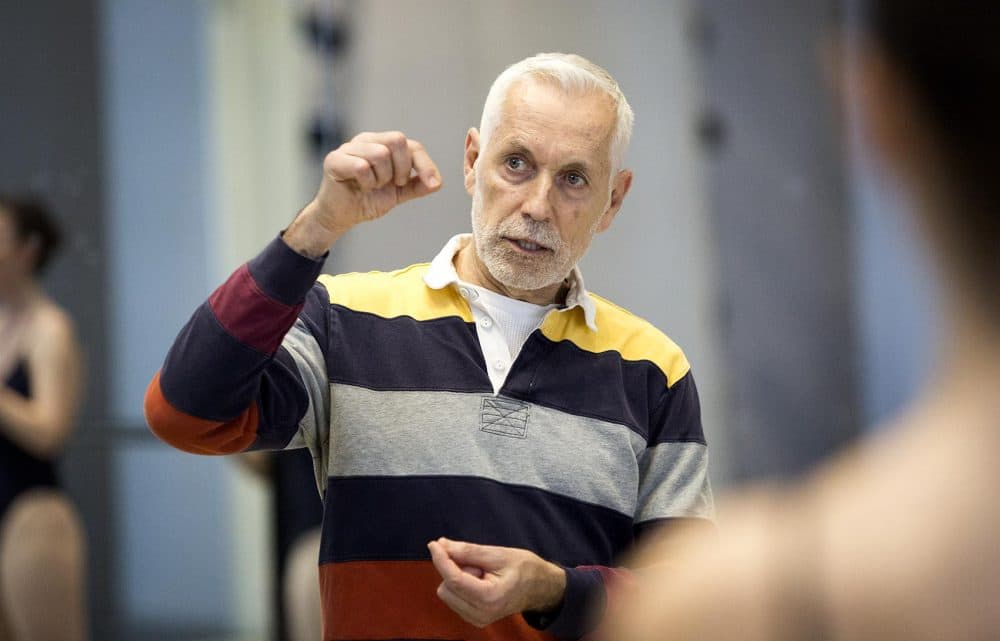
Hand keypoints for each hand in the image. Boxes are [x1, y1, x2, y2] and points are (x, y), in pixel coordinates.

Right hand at [285, 131, 442, 256]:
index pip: (412, 145)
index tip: (431, 183)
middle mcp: (367, 140)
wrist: (342, 216)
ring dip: (382, 178)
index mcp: (383, 144)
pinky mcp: (334, 159)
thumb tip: (437, 182)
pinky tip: (361, 187)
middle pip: (397, 140)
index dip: (425, 164)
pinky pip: (361, 166)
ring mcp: (349, 147)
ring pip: (379, 153)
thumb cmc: (367, 199)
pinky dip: (367, 182)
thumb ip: (417, 186)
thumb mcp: (398, 193)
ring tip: (372, 186)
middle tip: (392, 184)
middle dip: (401, 169)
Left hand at [427, 537, 566, 627]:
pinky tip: (479, 581)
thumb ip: (468, 551)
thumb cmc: (525, 568)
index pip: (454, 579)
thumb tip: (441, 545)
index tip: (435, 543)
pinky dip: (460, 585)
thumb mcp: (498, 554)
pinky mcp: (474, 619)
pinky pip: (453, 598)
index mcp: (489, 598)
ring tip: (482, 572)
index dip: (441, 559)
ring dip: (458, 577)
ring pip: (447, 593)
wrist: (540, 588)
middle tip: (479, 563)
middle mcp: (481, 614)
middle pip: (446, 587)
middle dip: (455, 569)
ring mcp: (477, 619)